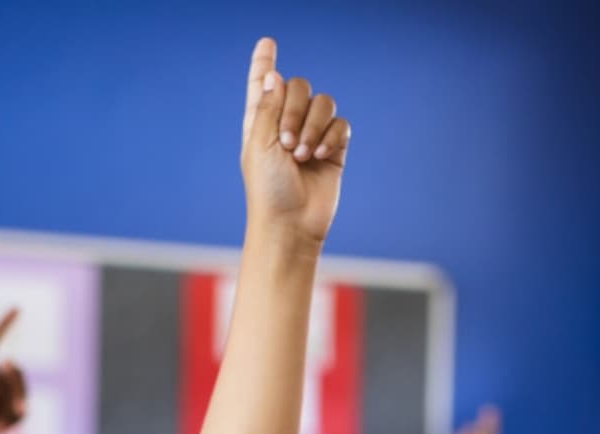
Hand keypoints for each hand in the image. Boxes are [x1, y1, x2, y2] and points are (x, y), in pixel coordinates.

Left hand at [0, 310, 26, 433]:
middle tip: (16, 409)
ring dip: (13, 411)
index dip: (2, 326)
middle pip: (12, 372)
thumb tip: (6, 365)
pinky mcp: (1, 414)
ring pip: (19, 392)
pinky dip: (14, 422)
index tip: (16, 309)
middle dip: (16, 390)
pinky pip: (20, 410)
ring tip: (1, 429)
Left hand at [240, 38, 350, 245]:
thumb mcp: (259, 144)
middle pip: (298, 87)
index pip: (263, 84)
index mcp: (260, 122)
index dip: (264, 63)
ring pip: (323, 103)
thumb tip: (275, 75)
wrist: (291, 224)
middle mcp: (286, 124)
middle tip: (286, 144)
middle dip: (294, 110)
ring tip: (302, 155)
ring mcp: (311, 135)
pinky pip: (340, 124)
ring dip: (312, 126)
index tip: (267, 42)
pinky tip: (320, 155)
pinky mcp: (333, 149)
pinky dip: (331, 136)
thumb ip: (268, 108)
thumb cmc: (267, 189)